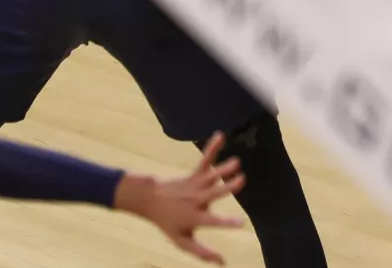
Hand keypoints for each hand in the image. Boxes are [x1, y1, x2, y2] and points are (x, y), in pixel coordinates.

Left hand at [113, 133, 246, 263]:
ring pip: (211, 177)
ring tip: (237, 162)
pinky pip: (204, 160)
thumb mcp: (182, 241)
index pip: (213, 222)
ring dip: (224, 169)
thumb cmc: (169, 222)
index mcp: (195, 218)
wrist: (149, 200)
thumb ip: (202, 252)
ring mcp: (195, 186)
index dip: (227, 222)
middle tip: (242, 180)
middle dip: (228, 187)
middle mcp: (196, 200)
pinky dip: (212, 148)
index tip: (241, 223)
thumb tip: (223, 263)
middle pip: (214, 194)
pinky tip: (220, 136)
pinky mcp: (193, 175)